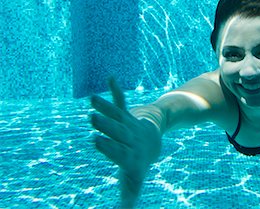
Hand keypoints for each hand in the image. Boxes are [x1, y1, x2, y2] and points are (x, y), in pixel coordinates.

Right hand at [91, 78, 161, 208]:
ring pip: (118, 114)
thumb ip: (127, 198)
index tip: (96, 140)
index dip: (110, 146)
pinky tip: (110, 77)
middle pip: (119, 131)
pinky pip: (121, 101)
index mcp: (131, 155)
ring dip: (106, 106)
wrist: (152, 142)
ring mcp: (128, 123)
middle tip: (92, 118)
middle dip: (107, 125)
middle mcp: (130, 137)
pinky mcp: (126, 113)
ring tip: (92, 98)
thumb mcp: (133, 182)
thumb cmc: (137, 165)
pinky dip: (116, 90)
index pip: (120, 151)